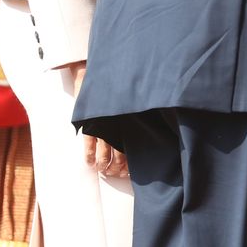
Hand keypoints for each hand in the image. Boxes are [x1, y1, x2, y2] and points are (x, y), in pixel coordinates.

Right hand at [69, 61, 128, 178]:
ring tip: (105, 171)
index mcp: (130, 121)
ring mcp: (102, 127)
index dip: (132, 162)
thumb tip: (157, 120)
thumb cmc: (116, 86)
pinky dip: (90, 158)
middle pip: (120, 155)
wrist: (97, 73)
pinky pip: (88, 146)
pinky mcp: (89, 125)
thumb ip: (138, 111)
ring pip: (104, 155)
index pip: (133, 147)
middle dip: (118, 168)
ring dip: (104, 166)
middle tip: (117, 173)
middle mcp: (118, 126)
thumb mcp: (131, 98)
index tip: (131, 170)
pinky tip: (91, 165)